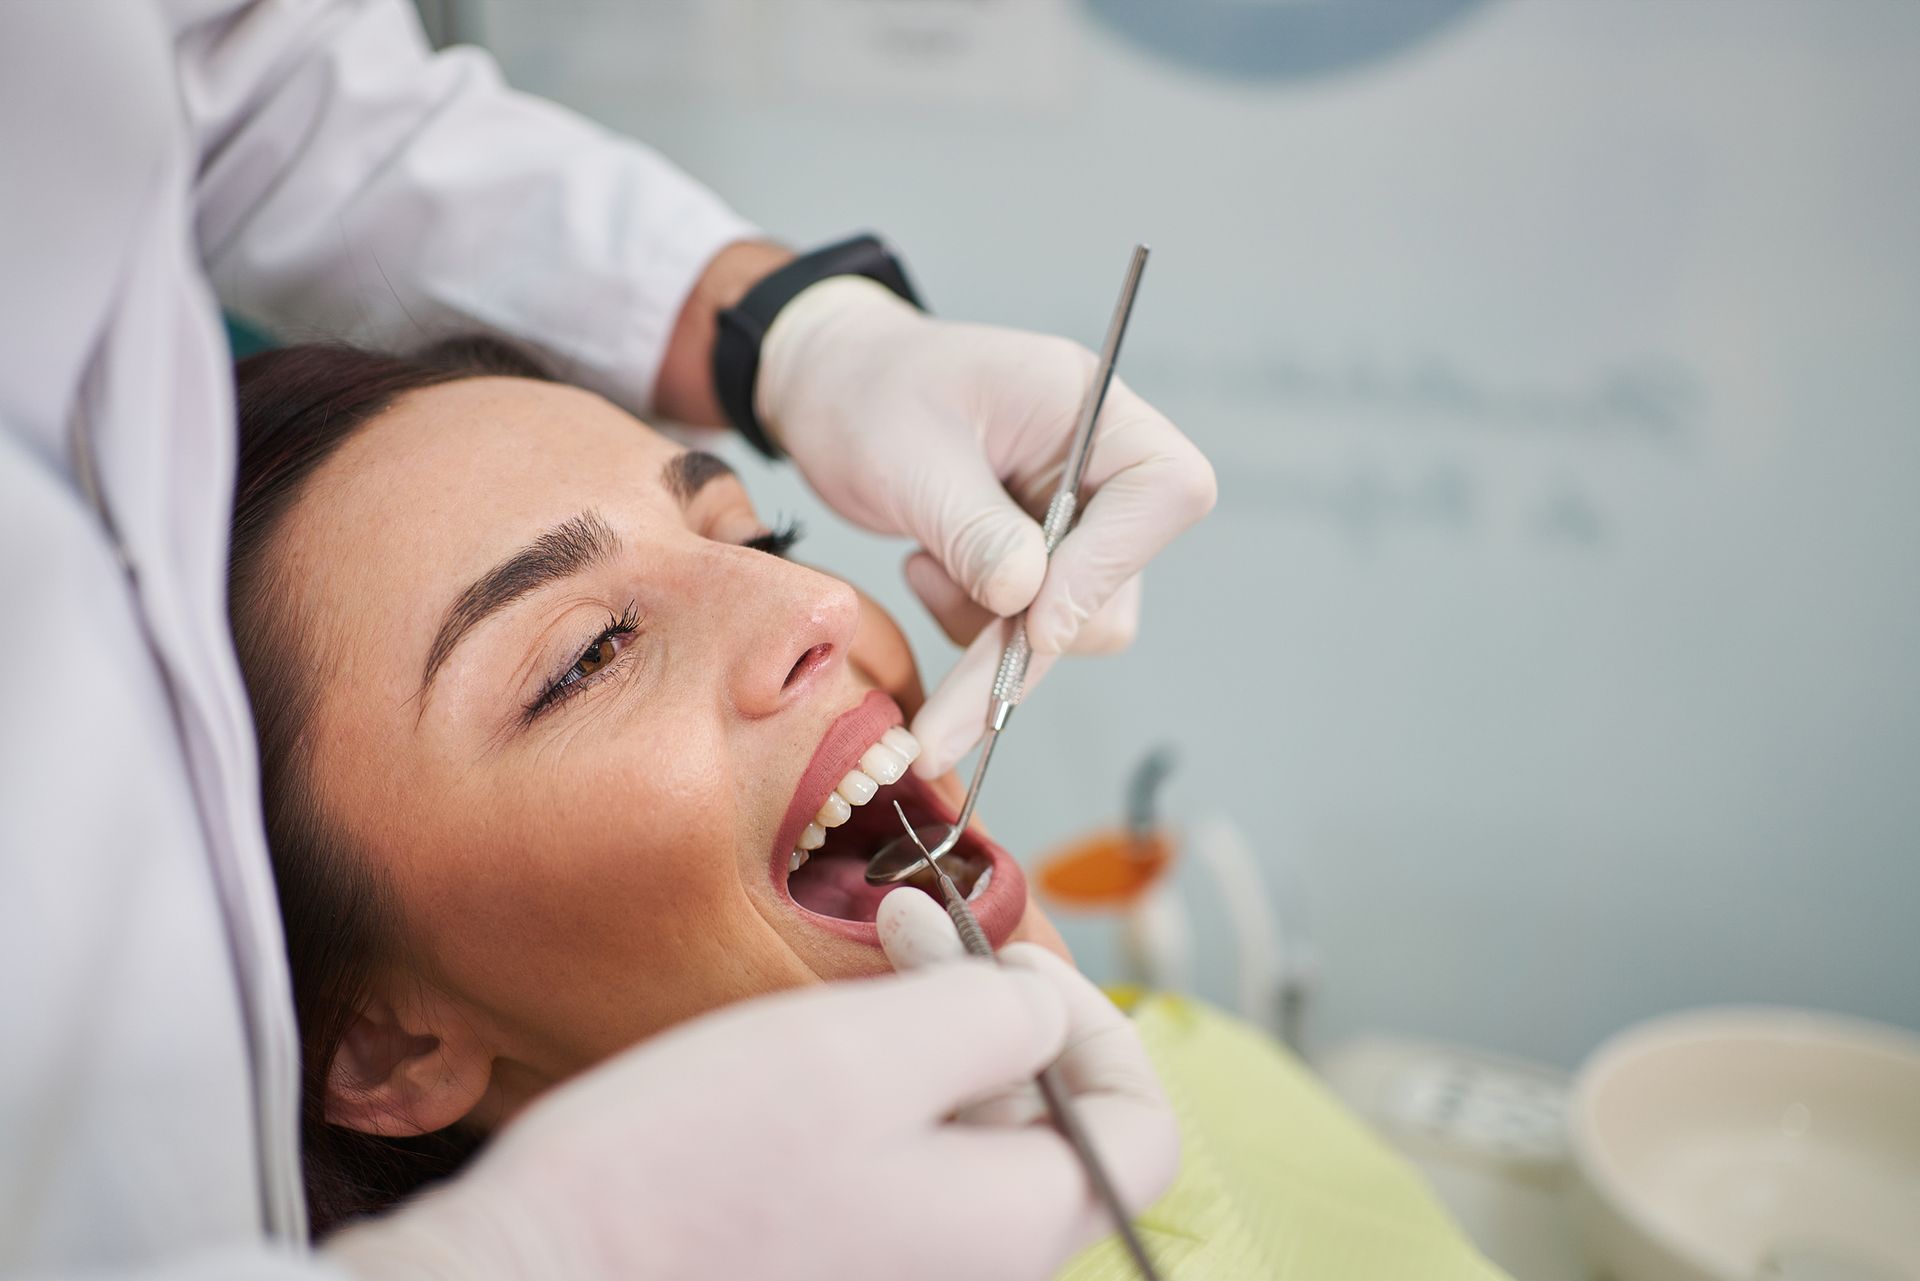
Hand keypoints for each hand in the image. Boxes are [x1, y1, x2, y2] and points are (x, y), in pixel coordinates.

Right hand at [326, 939, 1174, 1280]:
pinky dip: (874, 1095)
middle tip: (902, 929)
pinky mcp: (827, 1268)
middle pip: (1044, 1125)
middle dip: (988, 1006)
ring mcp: (897, 1277)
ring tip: (854, 969)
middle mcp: (974, 1273)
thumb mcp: (869, 1052)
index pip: (1138, 1132)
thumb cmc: (694, 1171)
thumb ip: (996, 1020)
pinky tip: (807, 1051)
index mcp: (1014, 1228)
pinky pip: (895, 1175)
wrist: (535, 1280)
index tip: (1004, 961)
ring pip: (963, 1138)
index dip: (1094, 1026)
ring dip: (925, 1036)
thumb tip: (1044, 1015)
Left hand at [756, 277, 1215, 776]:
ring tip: (921, 570)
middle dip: (1027, 645)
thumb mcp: (908, 454)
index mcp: (1091, 408)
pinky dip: (975, 628)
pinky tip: (927, 568)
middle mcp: (1100, 466)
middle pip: (1117, 579)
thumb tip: (1026, 600)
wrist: (832, 392)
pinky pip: (1031, 630)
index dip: (1112, 564)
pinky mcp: (1041, 562)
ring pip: (1075, 622)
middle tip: (945, 726)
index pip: (1164, 489)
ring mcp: (1075, 518)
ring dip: (993, 636)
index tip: (1036, 618)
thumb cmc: (869, 391)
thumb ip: (973, 528)